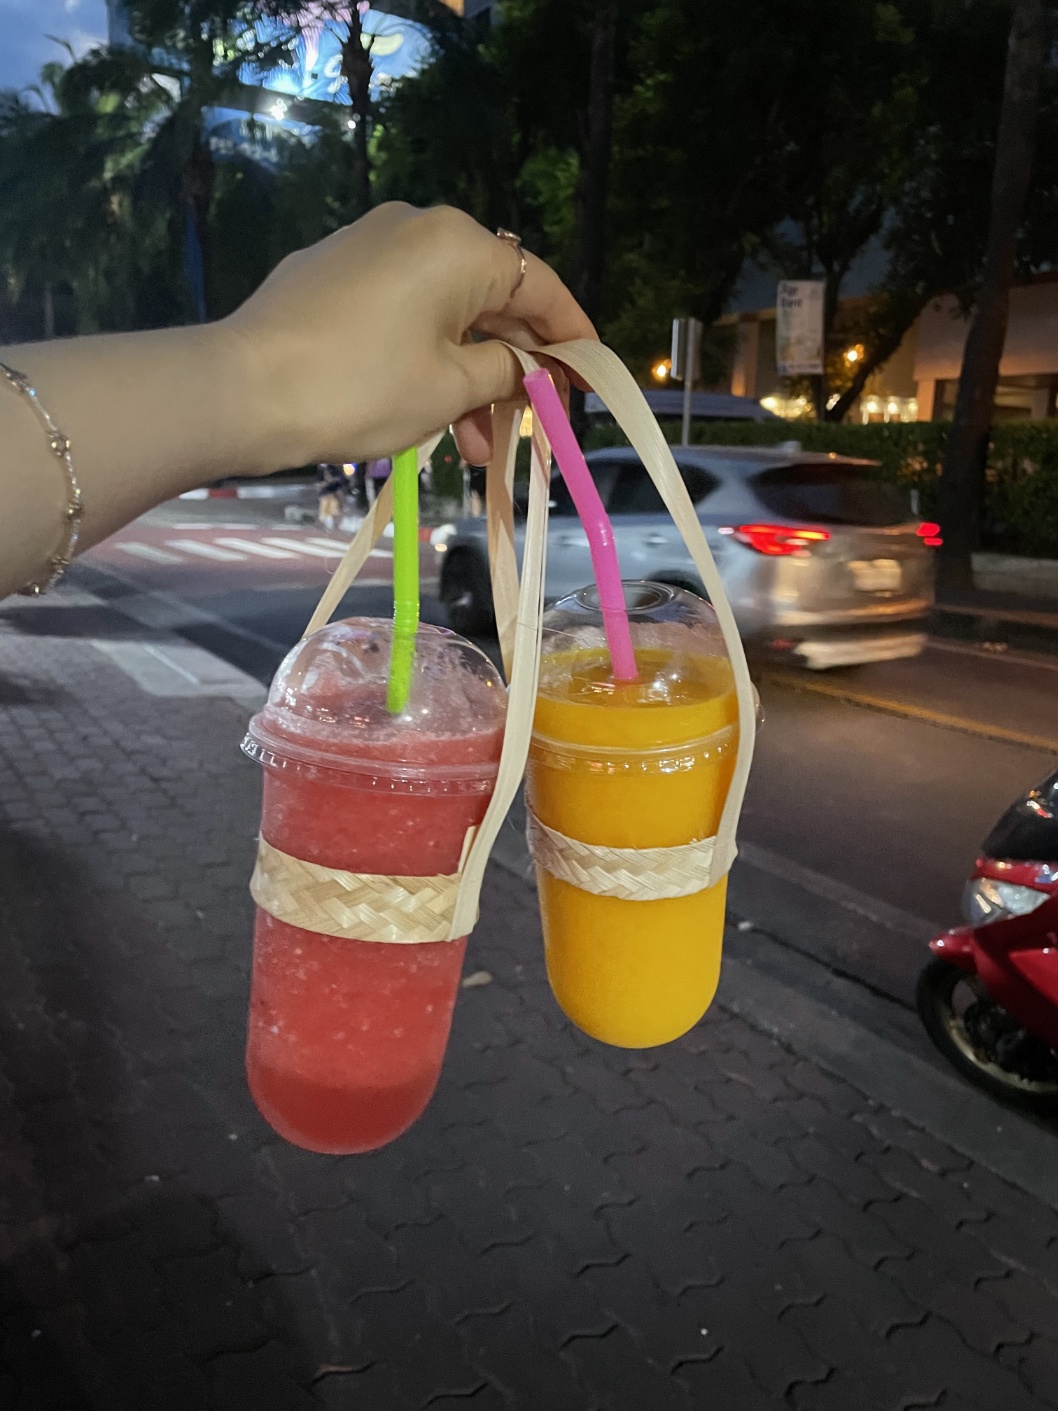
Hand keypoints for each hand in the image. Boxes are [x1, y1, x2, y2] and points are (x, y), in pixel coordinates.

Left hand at [223, 203, 596, 469]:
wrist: (241, 391)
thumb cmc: (361, 388)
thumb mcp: (450, 389)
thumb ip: (505, 371)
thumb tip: (527, 366)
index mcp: (459, 244)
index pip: (539, 286)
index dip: (571, 337)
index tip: (589, 378)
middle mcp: (417, 229)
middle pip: (490, 300)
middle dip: (515, 370)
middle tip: (533, 428)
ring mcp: (367, 246)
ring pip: (444, 314)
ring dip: (468, 379)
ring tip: (474, 449)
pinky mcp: (330, 275)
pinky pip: (401, 313)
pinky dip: (426, 360)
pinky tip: (428, 416)